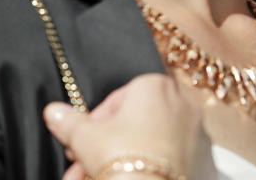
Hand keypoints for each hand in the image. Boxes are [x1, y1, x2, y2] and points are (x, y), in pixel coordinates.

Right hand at [43, 73, 208, 179]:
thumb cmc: (120, 156)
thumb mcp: (84, 137)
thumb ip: (68, 121)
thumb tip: (53, 111)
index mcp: (154, 84)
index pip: (116, 99)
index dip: (94, 124)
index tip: (82, 142)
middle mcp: (180, 99)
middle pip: (133, 121)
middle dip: (105, 144)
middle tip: (86, 163)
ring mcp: (194, 125)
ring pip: (150, 138)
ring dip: (122, 156)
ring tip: (99, 174)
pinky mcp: (202, 151)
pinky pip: (169, 152)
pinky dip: (149, 162)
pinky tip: (130, 176)